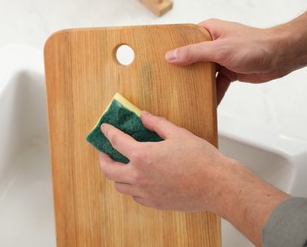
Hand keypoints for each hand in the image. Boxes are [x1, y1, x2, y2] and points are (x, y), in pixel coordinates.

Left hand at [99, 110, 226, 210]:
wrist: (216, 185)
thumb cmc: (200, 159)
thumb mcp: (177, 133)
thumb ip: (156, 123)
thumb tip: (143, 116)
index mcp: (142, 156)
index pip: (116, 142)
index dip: (108, 132)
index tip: (105, 129)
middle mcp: (139, 176)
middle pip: (108, 170)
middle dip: (103, 159)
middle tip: (105, 152)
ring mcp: (146, 192)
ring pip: (120, 186)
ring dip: (117, 175)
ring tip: (122, 166)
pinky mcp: (155, 203)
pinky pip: (135, 196)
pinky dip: (131, 187)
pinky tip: (138, 181)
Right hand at [165, 13, 306, 103]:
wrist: (279, 57)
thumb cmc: (254, 45)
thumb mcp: (219, 49)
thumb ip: (194, 53)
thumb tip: (171, 56)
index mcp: (208, 31)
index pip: (184, 40)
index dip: (172, 51)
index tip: (159, 62)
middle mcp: (212, 45)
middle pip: (191, 59)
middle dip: (182, 72)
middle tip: (168, 83)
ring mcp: (219, 59)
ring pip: (202, 75)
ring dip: (197, 85)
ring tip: (183, 96)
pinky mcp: (228, 72)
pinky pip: (215, 85)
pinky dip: (212, 94)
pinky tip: (205, 104)